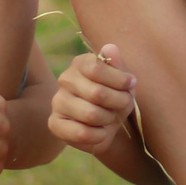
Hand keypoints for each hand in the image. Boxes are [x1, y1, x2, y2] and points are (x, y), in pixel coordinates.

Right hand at [50, 46, 140, 162]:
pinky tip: (101, 131)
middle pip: (97, 93)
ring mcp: (57, 101)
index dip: (119, 80)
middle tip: (124, 105)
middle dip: (119, 102)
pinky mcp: (55, 124)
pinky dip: (99, 136)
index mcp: (80, 63)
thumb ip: (117, 64)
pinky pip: (81, 133)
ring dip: (109, 119)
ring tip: (111, 118)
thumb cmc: (116, 97)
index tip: (130, 85)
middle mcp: (65, 79)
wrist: (109, 125)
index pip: (97, 68)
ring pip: (90, 114)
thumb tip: (111, 48)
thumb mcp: (123, 80)